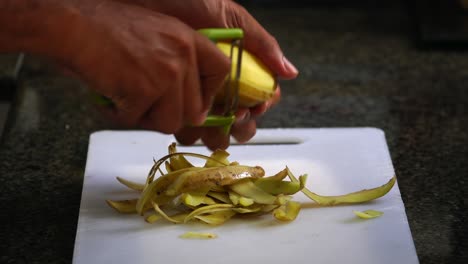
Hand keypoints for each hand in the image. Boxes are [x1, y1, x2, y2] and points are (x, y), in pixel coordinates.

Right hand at [61, 0, 229, 133]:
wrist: (75, 25)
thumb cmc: (109, 29)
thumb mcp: (158, 33)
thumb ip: (180, 62)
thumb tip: (195, 110)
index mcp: (189, 40)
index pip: (221, 70)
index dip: (209, 94)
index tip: (196, 103)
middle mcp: (182, 56)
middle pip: (194, 110)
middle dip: (169, 114)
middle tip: (146, 103)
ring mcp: (165, 75)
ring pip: (169, 122)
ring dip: (146, 118)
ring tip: (126, 98)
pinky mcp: (144, 91)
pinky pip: (137, 121)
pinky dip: (120, 115)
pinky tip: (111, 96)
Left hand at [121, 0, 297, 148]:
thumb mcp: (228, 16)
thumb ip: (260, 43)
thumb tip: (289, 72)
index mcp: (238, 64)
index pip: (260, 95)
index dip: (259, 107)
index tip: (251, 108)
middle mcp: (218, 80)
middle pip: (239, 116)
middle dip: (238, 126)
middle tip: (230, 123)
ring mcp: (194, 90)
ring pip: (212, 125)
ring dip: (213, 133)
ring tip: (206, 130)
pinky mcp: (169, 96)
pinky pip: (183, 121)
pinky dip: (187, 129)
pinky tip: (185, 127)